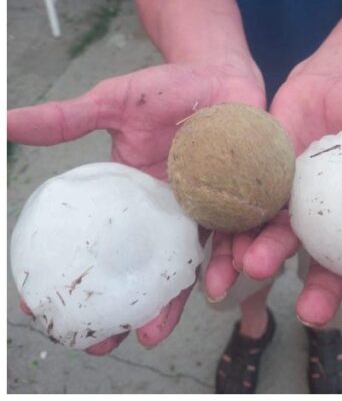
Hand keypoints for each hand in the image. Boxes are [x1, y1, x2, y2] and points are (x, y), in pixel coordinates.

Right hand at [8, 60, 264, 353]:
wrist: (220, 71)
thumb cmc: (166, 89)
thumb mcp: (111, 105)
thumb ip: (65, 120)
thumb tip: (3, 124)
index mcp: (138, 201)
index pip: (109, 251)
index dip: (83, 281)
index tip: (43, 309)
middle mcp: (175, 214)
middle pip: (159, 273)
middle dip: (145, 311)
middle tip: (124, 338)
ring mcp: (212, 208)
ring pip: (203, 262)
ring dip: (192, 291)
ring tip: (175, 316)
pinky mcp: (249, 195)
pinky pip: (246, 230)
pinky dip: (240, 250)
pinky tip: (235, 270)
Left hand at [215, 71, 341, 326]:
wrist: (331, 81)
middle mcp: (335, 230)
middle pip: (331, 271)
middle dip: (320, 296)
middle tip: (312, 312)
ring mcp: (298, 214)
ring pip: (282, 248)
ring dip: (265, 264)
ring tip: (252, 270)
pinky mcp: (263, 193)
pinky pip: (246, 219)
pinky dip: (231, 237)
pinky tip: (222, 253)